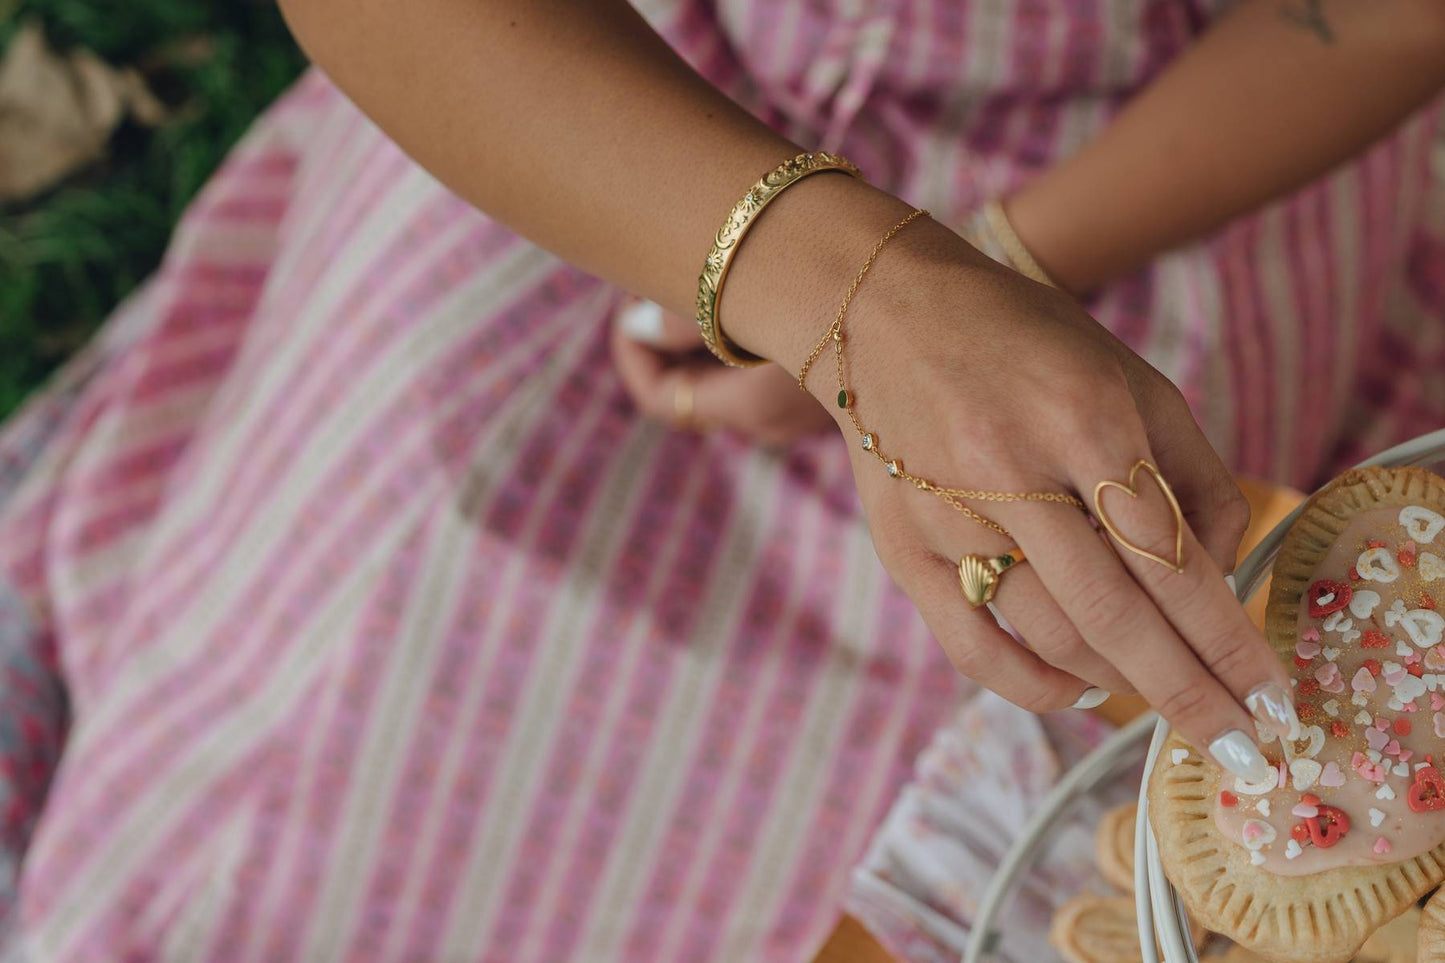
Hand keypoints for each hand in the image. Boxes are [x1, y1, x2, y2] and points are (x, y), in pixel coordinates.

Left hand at [610, 299, 833, 445]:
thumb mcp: (750, 303)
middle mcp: (773, 421)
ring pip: (723, 379)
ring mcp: (801, 409)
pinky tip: (743, 292)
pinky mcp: (823, 386)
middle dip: (664, 340)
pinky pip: (758, 372)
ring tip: (700, 279)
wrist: (950, 300)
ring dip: (700, 335)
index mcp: (752, 408)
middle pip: (690, 390)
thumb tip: (638, 326)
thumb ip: (682, 320)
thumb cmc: (838, 297)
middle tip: (659, 281)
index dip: (633, 354)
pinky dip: (736, 338)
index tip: (629, 304)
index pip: (659, 398)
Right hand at [726, 191, 1293, 784]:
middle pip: (1117, 618)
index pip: (1173, 561)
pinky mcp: (904, 547)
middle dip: (1189, 694)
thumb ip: (1193, 475)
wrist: (885, 313)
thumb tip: (1221, 573)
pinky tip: (1079, 691)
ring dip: (1122, 684)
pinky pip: (973, 648)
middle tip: (1237, 748)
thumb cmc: (1027, 342)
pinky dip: (1034, 687)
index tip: (1270, 700)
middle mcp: (1015, 473)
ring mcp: (950, 515)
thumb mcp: (1133, 379)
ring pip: (1050, 637)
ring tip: (1161, 692)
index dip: (1227, 642)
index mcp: (1087, 419)